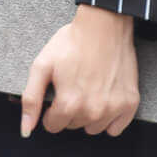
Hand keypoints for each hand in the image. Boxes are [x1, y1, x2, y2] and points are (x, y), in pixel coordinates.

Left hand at [20, 6, 139, 137]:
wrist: (104, 26)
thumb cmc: (72, 43)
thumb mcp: (42, 66)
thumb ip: (31, 100)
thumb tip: (26, 130)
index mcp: (69, 104)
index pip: (53, 125)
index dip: (50, 110)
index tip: (56, 93)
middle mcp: (93, 112)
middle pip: (73, 126)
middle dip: (68, 110)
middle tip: (72, 85)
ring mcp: (113, 109)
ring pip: (93, 128)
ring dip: (88, 114)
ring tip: (88, 89)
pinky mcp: (130, 104)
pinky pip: (115, 128)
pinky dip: (109, 118)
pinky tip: (104, 97)